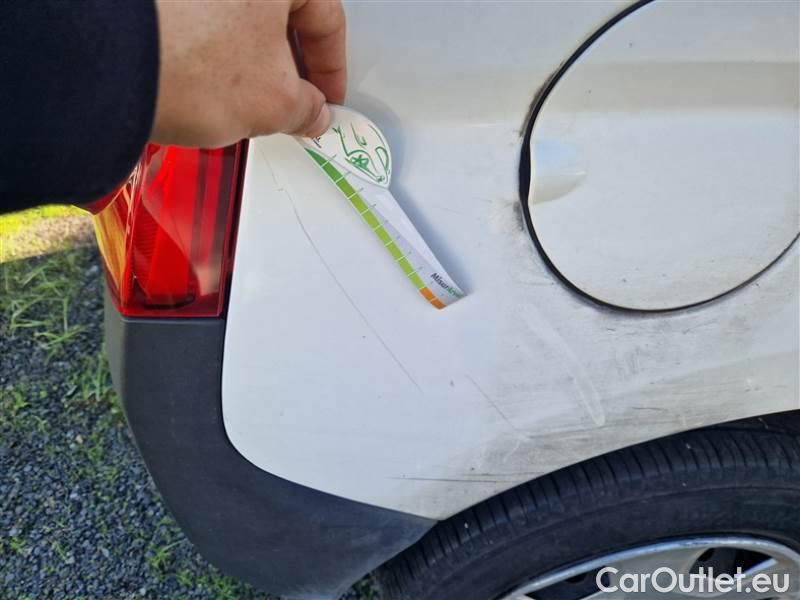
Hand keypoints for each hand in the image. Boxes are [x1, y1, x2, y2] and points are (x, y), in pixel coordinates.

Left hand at [151, 0, 345, 146]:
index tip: (325, 100)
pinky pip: (199, 15)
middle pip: (280, 10)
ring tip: (241, 97)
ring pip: (238, 13)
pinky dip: (210, 44)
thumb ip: (305, 108)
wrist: (101, 65)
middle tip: (288, 102)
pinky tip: (204, 78)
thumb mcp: (274, 103)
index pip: (328, 16)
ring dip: (248, 54)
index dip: (332, 69)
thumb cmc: (187, 63)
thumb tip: (310, 112)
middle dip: (288, 62)